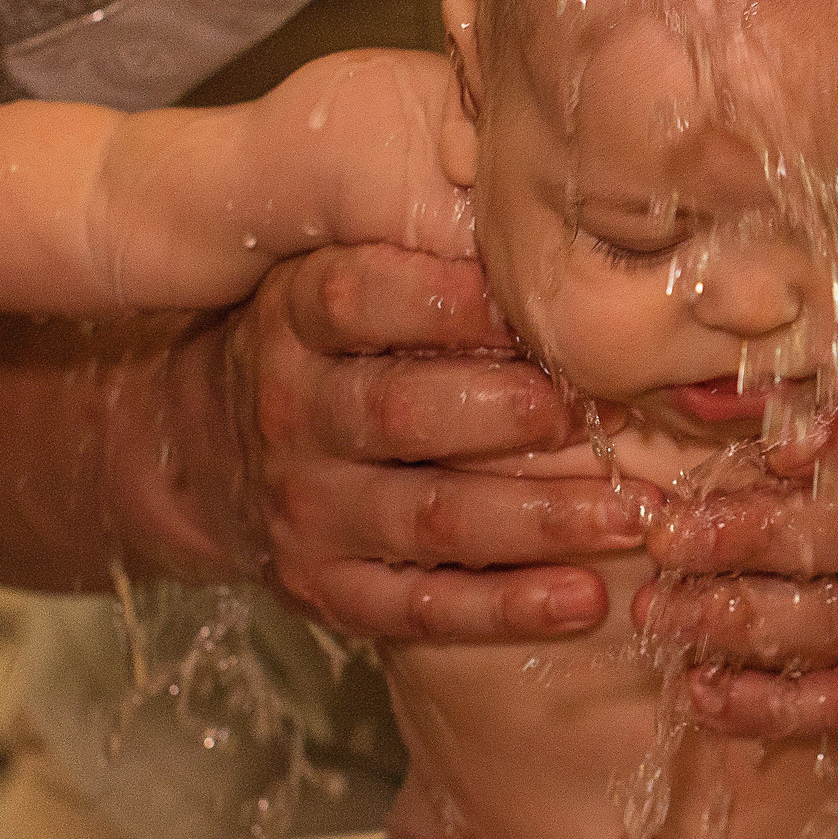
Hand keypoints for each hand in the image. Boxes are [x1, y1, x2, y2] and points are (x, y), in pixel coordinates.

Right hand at [227, 243, 657, 639]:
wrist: (207, 458)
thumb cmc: (325, 353)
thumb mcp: (336, 283)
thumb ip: (423, 255)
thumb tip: (556, 228)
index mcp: (293, 321)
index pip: (358, 299)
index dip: (449, 301)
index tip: (535, 305)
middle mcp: (290, 415)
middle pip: (402, 414)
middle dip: (510, 416)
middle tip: (603, 416)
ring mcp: (306, 512)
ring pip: (429, 518)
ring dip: (539, 519)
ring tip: (631, 515)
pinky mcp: (326, 592)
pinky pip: (422, 610)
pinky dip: (507, 609)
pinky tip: (584, 600)